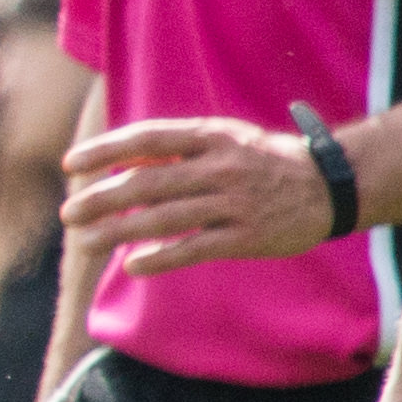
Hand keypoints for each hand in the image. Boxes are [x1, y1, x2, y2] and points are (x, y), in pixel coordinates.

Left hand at [64, 115, 336, 274]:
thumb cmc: (267, 161)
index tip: (70, 164)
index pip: (147, 139)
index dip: (106, 150)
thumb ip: (178, 149)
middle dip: (101, 199)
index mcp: (212, 136)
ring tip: (86, 242)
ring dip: (119, 231)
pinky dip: (161, 257)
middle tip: (68, 213)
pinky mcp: (247, 236)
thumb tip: (122, 160)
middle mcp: (220, 166)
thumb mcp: (226, 139)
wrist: (333, 184)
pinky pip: (195, 248)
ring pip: (164, 218)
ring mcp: (235, 202)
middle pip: (148, 182)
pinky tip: (131, 265)